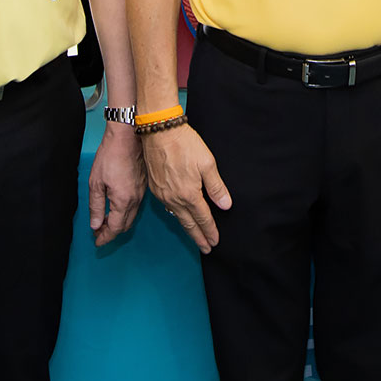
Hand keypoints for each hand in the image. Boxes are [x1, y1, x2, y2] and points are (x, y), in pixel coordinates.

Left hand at [88, 122, 144, 246]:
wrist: (128, 137)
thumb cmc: (111, 156)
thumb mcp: (96, 182)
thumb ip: (95, 206)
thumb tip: (95, 225)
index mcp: (123, 201)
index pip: (114, 228)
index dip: (104, 238)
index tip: (96, 242)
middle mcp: (135, 200)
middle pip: (124, 226)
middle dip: (111, 233)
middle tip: (98, 233)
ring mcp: (141, 193)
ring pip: (131, 217)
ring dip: (118, 223)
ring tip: (104, 222)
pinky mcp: (143, 186)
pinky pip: (135, 207)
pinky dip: (125, 213)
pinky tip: (116, 209)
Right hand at [141, 123, 231, 253]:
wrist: (159, 131)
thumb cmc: (185, 144)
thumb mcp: (207, 163)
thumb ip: (216, 187)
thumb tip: (226, 206)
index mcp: (189, 194)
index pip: (202, 218)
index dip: (210, 231)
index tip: (215, 242)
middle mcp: (174, 198)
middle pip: (188, 223)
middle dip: (198, 237)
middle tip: (206, 248)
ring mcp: (162, 194)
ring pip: (177, 217)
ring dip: (187, 228)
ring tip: (194, 236)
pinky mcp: (155, 188)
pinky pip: (167, 208)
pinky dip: (176, 216)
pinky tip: (179, 216)